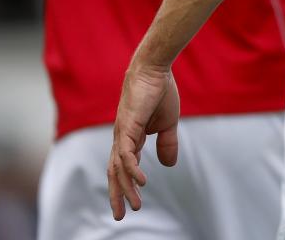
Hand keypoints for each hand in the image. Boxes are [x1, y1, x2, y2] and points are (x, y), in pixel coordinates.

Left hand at [108, 63, 180, 219]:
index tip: (132, 201)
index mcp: (131, 137)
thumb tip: (169, 165)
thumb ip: (167, 143)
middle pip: (115, 172)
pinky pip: (126, 155)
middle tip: (120, 216)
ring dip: (126, 188)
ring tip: (134, 206)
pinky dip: (133, 170)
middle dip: (117, 194)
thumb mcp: (168, 123)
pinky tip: (142, 182)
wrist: (155, 68)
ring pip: (119, 168)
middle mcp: (122, 138)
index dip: (127, 184)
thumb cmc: (160, 91)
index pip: (124, 166)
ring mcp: (122, 134)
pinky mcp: (127, 127)